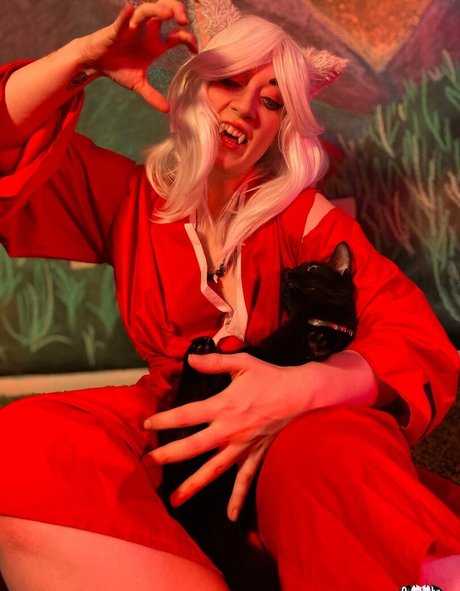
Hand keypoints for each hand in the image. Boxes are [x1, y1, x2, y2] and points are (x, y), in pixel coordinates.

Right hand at [78, 0, 197, 110]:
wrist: (96, 63)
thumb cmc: (118, 68)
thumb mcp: (138, 84)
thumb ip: (152, 96)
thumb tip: (167, 110)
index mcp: (155, 44)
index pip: (177, 36)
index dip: (188, 39)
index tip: (195, 49)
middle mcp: (147, 31)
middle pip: (166, 11)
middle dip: (176, 10)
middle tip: (183, 21)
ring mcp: (132, 27)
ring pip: (147, 10)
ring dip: (157, 9)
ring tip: (167, 14)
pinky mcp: (116, 28)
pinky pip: (122, 18)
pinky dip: (126, 13)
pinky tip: (130, 8)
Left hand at [144, 352, 308, 520]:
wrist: (300, 394)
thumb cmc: (270, 377)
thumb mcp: (242, 363)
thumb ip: (214, 362)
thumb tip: (191, 359)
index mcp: (223, 406)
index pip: (187, 415)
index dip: (165, 420)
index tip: (147, 425)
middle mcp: (229, 430)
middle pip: (193, 446)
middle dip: (168, 455)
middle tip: (147, 462)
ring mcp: (242, 446)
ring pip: (214, 469)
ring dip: (193, 484)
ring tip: (174, 500)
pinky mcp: (256, 454)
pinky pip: (246, 480)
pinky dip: (238, 498)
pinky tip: (230, 516)